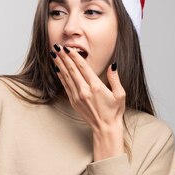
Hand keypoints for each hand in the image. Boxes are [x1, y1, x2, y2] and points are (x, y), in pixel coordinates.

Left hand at [51, 44, 125, 159]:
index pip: (83, 67)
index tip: (68, 47)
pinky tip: (57, 69)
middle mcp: (85, 90)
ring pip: (67, 76)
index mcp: (96, 87)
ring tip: (54, 54)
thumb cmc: (114, 111)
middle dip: (64, 57)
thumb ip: (115, 79)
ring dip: (60, 64)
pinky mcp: (74, 101)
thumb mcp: (120, 94)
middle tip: (57, 46)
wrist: (105, 128)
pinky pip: (65, 86)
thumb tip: (113, 65)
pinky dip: (60, 76)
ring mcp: (78, 96)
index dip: (74, 56)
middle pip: (72, 70)